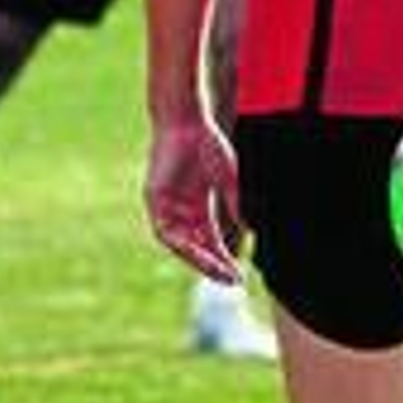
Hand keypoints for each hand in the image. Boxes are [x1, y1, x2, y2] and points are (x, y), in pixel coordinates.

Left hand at [144, 116, 241, 281]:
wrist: (186, 121)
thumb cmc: (207, 144)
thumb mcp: (227, 179)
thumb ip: (234, 203)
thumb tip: (248, 228)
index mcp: (198, 208)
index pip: (210, 242)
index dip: (224, 260)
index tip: (240, 277)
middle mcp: (180, 212)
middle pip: (196, 248)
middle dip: (213, 266)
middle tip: (231, 281)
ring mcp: (165, 207)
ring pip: (179, 244)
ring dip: (197, 260)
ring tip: (216, 271)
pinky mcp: (153, 199)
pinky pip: (165, 229)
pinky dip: (180, 242)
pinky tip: (197, 250)